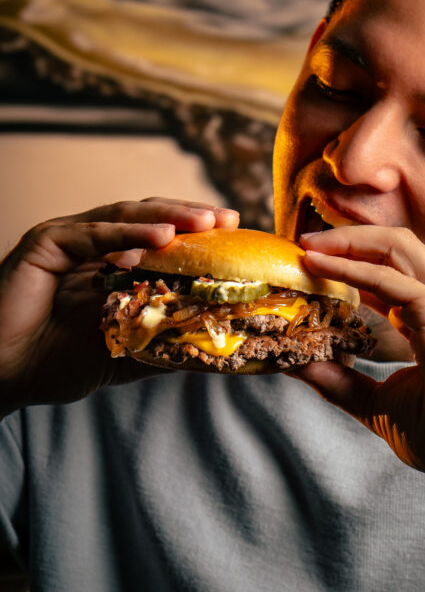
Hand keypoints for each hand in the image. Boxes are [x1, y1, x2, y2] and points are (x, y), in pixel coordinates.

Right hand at [0, 198, 238, 416]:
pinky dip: (127, 234)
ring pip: (125, 217)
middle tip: (227, 218)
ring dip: (168, 217)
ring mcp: (68, 238)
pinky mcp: (45, 243)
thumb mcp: (124, 351)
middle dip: (191, 216)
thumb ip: (162, 343)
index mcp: (110, 261)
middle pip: (150, 218)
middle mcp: (92, 243)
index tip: (235, 231)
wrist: (1, 375)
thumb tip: (214, 348)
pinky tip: (160, 238)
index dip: (197, 232)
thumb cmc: (54, 362)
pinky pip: (92, 234)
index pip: (161, 236)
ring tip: (204, 222)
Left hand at [296, 226, 424, 517]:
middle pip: (398, 246)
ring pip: (396, 247)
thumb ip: (344, 383)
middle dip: (351, 238)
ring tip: (309, 245)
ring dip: (349, 241)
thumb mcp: (382, 405)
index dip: (357, 263)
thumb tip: (300, 367)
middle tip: (306, 242)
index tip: (318, 265)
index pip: (398, 272)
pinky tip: (320, 267)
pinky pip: (388, 276)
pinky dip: (350, 267)